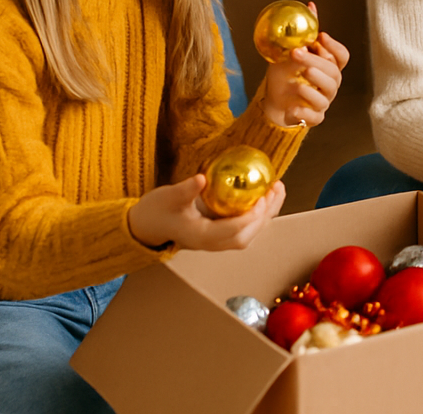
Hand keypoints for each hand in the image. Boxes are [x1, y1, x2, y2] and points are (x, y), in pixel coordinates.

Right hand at [128, 173, 283, 250]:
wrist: (146, 226)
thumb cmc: (155, 211)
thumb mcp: (167, 197)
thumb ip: (184, 190)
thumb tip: (202, 178)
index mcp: (202, 237)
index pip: (234, 230)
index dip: (251, 215)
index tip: (261, 196)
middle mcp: (213, 243)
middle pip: (247, 235)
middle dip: (266, 214)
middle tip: (276, 189)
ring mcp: (217, 241)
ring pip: (249, 233)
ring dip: (266, 214)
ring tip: (277, 190)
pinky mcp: (219, 234)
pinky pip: (244, 227)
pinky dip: (257, 214)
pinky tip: (262, 195)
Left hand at [261, 3, 345, 127]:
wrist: (273, 102)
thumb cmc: (285, 76)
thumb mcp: (290, 51)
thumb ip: (303, 33)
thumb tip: (310, 6)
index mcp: (328, 67)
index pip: (342, 56)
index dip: (334, 47)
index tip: (320, 36)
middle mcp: (330, 84)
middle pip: (333, 72)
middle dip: (316, 62)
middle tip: (297, 54)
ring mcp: (323, 101)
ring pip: (327, 93)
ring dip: (312, 85)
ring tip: (297, 80)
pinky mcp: (314, 118)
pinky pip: (316, 116)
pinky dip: (304, 111)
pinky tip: (293, 105)